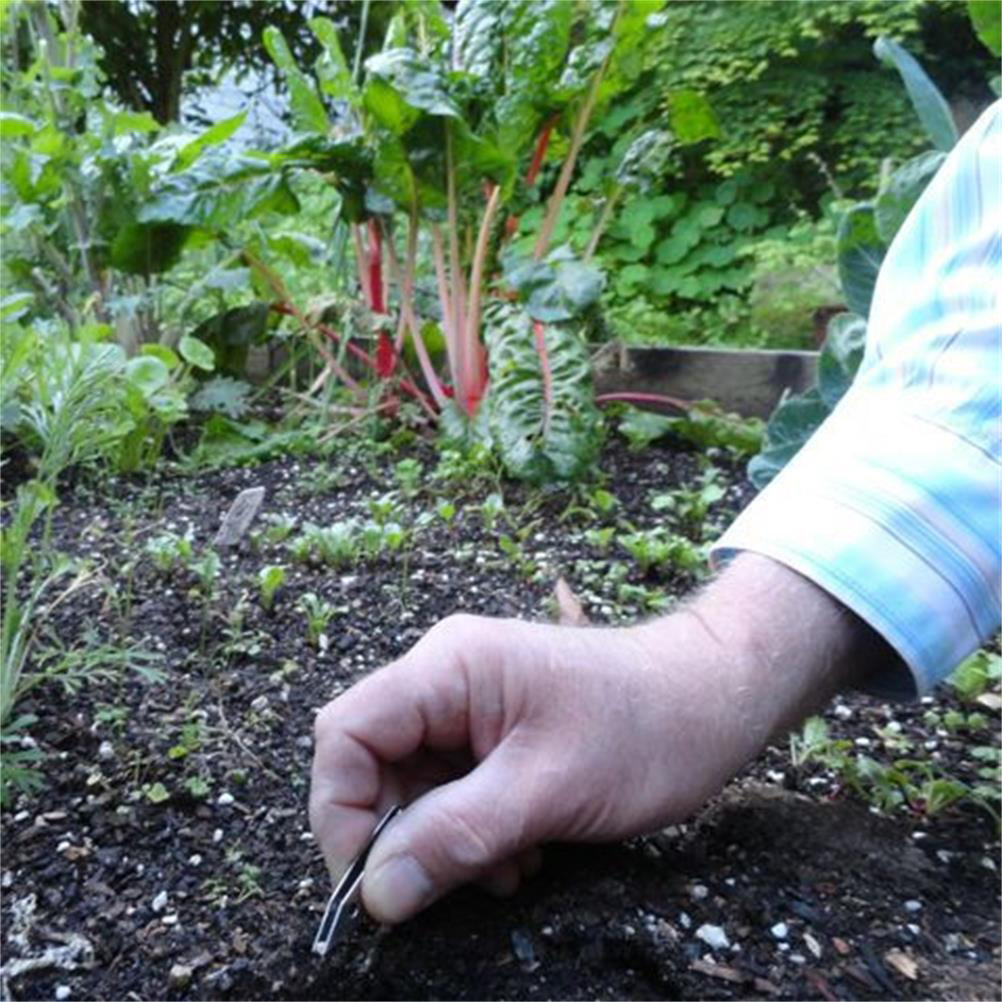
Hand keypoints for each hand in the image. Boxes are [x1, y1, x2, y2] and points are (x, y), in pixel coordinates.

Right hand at [309, 555, 873, 923]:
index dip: (341, 811)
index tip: (373, 882)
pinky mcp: (494, 727)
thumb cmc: (644, 730)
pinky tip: (519, 852)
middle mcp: (448, 675)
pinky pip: (450, 784)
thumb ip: (454, 838)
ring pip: (412, 781)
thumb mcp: (546, 792)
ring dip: (441, 837)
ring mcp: (471, 701)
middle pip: (373, 760)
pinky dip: (469, 828)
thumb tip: (374, 896)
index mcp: (450, 667)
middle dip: (399, 832)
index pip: (346, 733)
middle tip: (447, 882)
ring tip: (507, 867)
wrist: (714, 699)